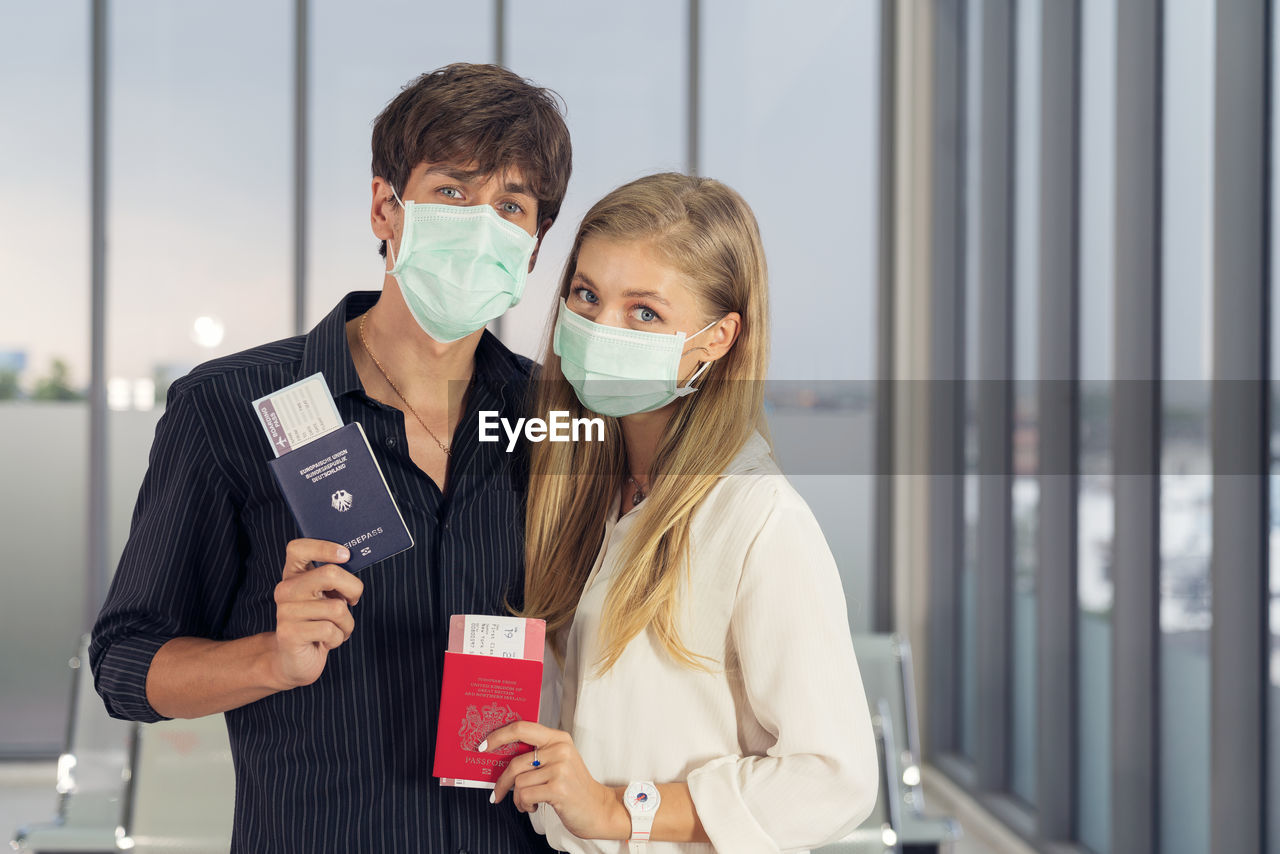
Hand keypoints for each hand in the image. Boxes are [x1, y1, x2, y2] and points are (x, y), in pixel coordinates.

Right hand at [271, 538, 362, 688]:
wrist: (294, 660)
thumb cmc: (317, 623)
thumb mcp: (325, 597)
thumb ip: (334, 579)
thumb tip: (352, 563)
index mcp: (293, 575)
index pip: (298, 548)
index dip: (323, 547)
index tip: (346, 554)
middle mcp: (285, 590)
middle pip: (329, 574)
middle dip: (353, 588)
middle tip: (353, 600)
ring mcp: (285, 612)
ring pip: (336, 608)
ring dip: (347, 622)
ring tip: (337, 628)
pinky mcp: (289, 634)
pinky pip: (330, 630)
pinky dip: (339, 638)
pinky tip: (328, 641)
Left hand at [485, 721, 626, 840]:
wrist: (598, 809)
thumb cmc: (573, 787)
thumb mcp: (558, 762)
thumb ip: (536, 754)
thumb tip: (500, 755)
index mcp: (558, 738)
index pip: (521, 728)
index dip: (499, 736)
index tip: (483, 746)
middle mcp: (560, 749)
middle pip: (515, 762)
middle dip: (501, 782)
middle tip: (496, 793)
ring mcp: (560, 768)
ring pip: (519, 782)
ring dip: (518, 798)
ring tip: (528, 802)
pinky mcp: (558, 788)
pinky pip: (524, 795)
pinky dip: (524, 805)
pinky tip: (534, 806)